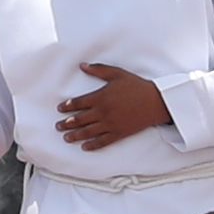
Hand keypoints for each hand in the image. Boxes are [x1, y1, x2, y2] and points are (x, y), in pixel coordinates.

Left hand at [55, 60, 173, 150]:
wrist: (155, 102)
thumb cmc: (136, 86)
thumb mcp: (117, 74)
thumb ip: (99, 70)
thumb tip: (82, 65)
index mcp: (100, 97)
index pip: (78, 103)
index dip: (67, 106)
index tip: (60, 109)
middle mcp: (102, 112)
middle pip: (79, 119)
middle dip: (67, 124)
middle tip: (58, 127)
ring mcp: (110, 124)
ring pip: (88, 132)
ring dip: (75, 135)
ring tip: (66, 138)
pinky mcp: (118, 133)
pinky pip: (102, 141)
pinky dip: (93, 145)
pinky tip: (85, 147)